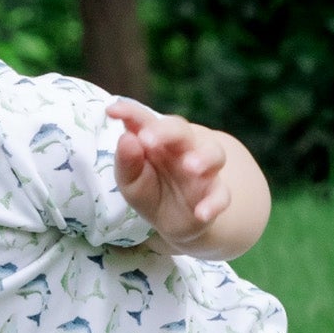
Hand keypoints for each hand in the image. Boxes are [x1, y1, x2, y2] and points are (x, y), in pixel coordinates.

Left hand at [107, 101, 232, 251]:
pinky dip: (214, 203)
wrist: (174, 222)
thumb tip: (127, 138)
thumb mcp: (130, 181)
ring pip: (214, 153)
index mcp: (158, 139)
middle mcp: (184, 148)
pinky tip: (201, 213)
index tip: (111, 111)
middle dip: (166, 132)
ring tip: (190, 167)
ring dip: (204, 158)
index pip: (146, 120)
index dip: (130, 113)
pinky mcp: (215, 194)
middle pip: (181, 130)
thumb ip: (127, 162)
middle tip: (146, 139)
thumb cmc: (151, 190)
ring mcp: (204, 170)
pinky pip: (222, 195)